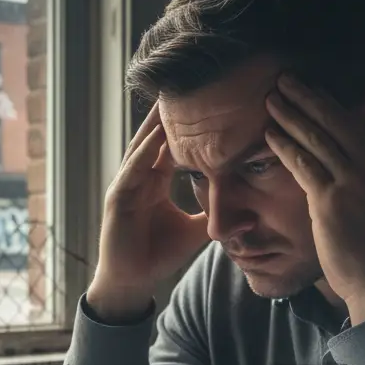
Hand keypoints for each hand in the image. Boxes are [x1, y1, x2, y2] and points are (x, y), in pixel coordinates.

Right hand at [88, 103, 209, 320]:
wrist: (133, 281)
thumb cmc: (158, 255)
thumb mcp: (195, 231)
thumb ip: (214, 216)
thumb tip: (247, 213)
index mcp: (155, 182)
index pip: (171, 145)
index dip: (185, 125)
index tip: (206, 103)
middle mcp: (138, 178)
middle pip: (154, 137)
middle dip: (167, 113)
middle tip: (185, 83)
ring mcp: (126, 186)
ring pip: (141, 147)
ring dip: (155, 124)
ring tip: (169, 98)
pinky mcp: (117, 200)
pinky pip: (132, 170)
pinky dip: (144, 153)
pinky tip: (156, 136)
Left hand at [265, 75, 364, 325]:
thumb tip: (348, 158)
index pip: (355, 122)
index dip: (329, 102)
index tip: (309, 86)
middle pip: (335, 121)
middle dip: (307, 97)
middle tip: (283, 79)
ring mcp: (352, 182)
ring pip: (317, 138)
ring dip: (291, 115)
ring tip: (271, 99)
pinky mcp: (332, 201)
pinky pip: (304, 165)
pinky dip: (285, 146)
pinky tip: (269, 135)